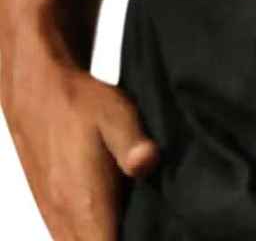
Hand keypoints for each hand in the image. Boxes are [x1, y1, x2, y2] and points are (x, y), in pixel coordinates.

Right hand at [1, 36, 159, 239]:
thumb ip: (133, 143)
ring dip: (105, 238)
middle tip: (151, 227)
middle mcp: (65, 218)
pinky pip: (69, 237)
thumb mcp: (117, 114)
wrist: (38, 93)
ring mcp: (55, 216)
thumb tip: (147, 163)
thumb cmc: (80, 103)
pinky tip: (114, 220)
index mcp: (85, 204)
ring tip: (137, 223)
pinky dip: (91, 235)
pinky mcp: (52, 209)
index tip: (153, 234)